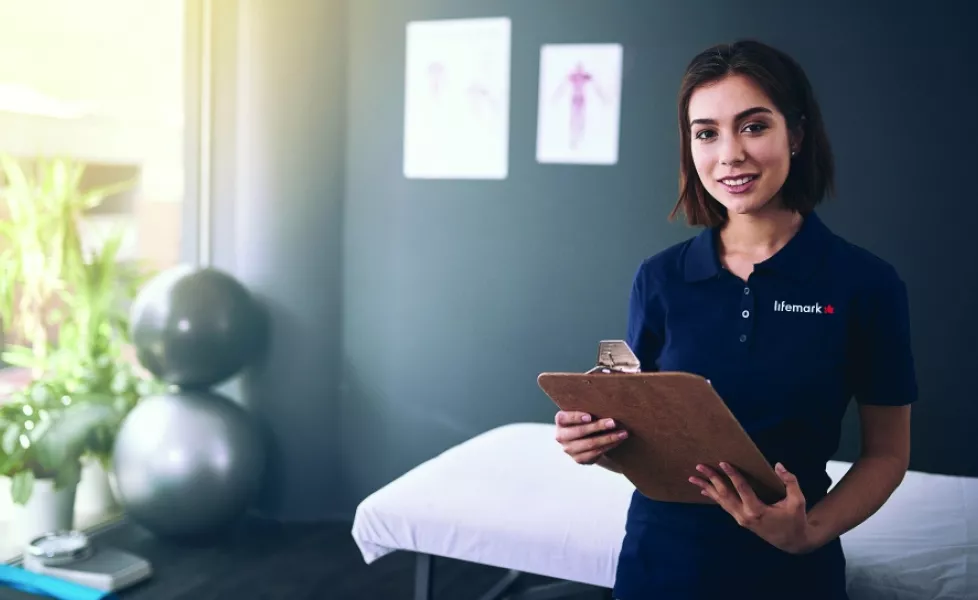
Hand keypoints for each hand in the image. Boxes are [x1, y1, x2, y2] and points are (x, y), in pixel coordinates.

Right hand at [554, 411, 627, 464]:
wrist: (586, 438)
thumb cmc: (587, 419)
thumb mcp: (583, 412)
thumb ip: (589, 408)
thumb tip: (608, 402)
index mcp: (560, 420)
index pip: (564, 418)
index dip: (576, 417)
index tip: (590, 416)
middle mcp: (561, 436)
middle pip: (580, 432)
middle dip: (598, 426)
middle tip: (613, 422)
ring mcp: (569, 449)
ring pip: (590, 444)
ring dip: (608, 438)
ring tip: (622, 433)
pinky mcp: (578, 459)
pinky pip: (595, 453)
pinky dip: (608, 446)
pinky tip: (618, 441)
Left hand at [689, 461, 819, 554]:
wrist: (792, 542)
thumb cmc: (795, 520)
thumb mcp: (798, 501)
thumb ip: (790, 482)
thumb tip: (778, 465)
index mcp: (757, 510)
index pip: (741, 489)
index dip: (732, 474)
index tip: (722, 462)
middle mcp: (744, 515)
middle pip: (724, 494)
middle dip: (711, 479)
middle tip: (700, 466)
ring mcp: (740, 519)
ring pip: (721, 501)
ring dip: (707, 488)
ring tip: (693, 478)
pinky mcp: (740, 520)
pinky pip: (724, 506)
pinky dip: (713, 497)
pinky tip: (704, 490)